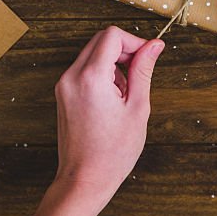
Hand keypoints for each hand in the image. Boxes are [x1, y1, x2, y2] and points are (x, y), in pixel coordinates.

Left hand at [53, 26, 164, 204]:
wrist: (84, 180)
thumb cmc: (112, 152)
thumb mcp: (137, 108)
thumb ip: (143, 70)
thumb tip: (154, 46)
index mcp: (91, 78)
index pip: (112, 36)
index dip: (134, 42)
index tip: (148, 56)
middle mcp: (72, 76)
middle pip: (101, 40)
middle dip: (124, 50)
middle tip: (138, 73)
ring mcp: (64, 85)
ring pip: (93, 53)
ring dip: (113, 63)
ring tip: (124, 95)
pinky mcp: (63, 93)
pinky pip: (84, 69)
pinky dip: (101, 73)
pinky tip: (112, 99)